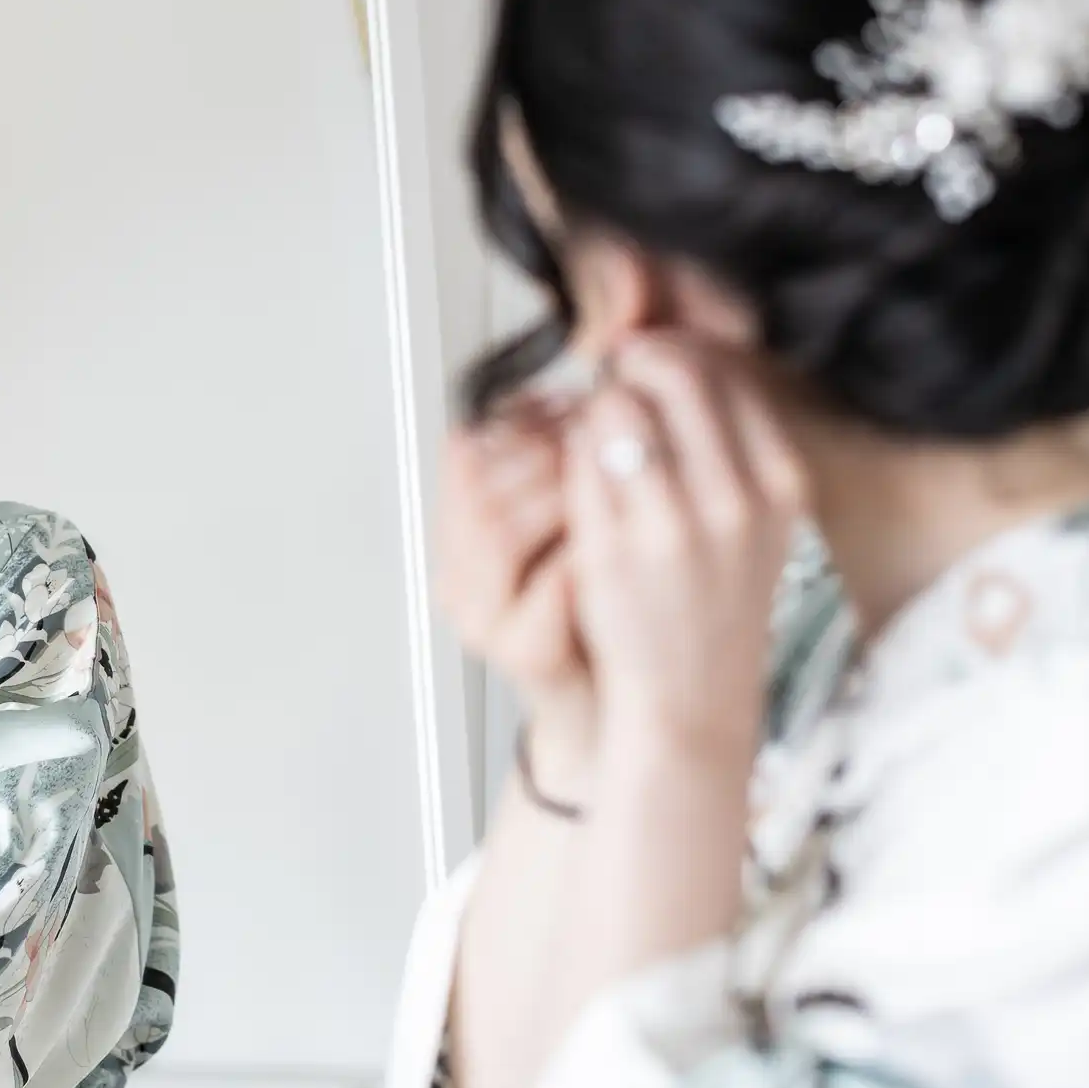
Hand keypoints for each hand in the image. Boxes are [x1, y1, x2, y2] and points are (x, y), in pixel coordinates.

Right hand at [435, 396, 590, 738]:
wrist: (626, 705)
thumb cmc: (611, 608)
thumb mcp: (585, 521)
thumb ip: (571, 462)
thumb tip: (601, 382)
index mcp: (465, 530)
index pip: (466, 448)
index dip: (522, 418)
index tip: (576, 403)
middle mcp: (461, 570)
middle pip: (476, 480)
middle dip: (546, 448)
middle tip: (604, 435)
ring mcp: (484, 616)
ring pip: (495, 529)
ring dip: (561, 492)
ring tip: (616, 479)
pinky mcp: (523, 657)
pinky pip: (539, 597)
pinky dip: (577, 560)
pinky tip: (611, 541)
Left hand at [565, 337, 804, 757]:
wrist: (691, 700)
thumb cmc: (713, 606)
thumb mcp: (754, 521)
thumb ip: (729, 444)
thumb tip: (668, 356)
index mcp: (780, 482)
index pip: (725, 372)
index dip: (674, 357)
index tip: (648, 369)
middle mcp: (736, 497)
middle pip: (673, 373)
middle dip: (631, 370)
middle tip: (610, 387)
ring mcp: (674, 523)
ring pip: (616, 408)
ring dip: (593, 411)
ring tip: (592, 441)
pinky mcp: (614, 548)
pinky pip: (578, 460)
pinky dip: (567, 454)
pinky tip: (573, 476)